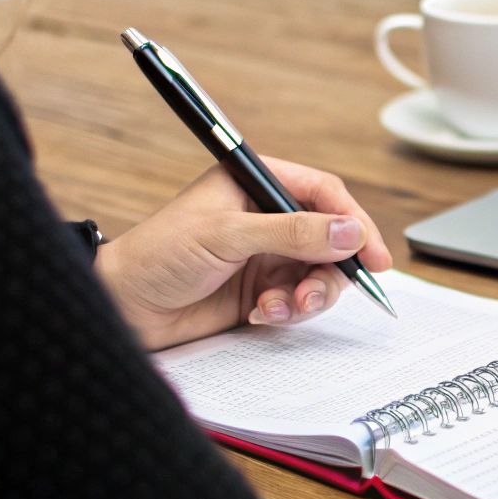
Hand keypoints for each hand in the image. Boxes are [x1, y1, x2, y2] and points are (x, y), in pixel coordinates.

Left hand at [93, 157, 392, 350]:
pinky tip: (261, 315)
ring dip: (308, 294)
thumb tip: (348, 231)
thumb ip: (292, 233)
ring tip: (281, 307)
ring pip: (318, 273)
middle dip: (330, 268)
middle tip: (317, 292)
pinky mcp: (260, 290)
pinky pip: (297, 299)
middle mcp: (266, 217)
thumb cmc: (159, 254)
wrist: (124, 307)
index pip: (323, 193)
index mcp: (256, 184)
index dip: (352, 221)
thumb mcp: (228, 235)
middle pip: (329, 238)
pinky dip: (288, 311)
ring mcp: (265, 255)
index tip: (373, 253)